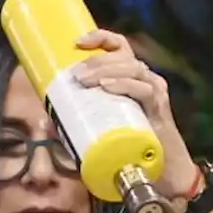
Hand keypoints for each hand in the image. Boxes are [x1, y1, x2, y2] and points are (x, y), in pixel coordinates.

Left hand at [74, 29, 199, 197]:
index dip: (100, 38)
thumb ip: (78, 124)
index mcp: (133, 78)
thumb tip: (46, 121)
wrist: (166, 174)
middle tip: (75, 75)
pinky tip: (108, 87)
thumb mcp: (104, 130)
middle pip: (122, 56)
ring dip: (106, 71)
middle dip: (96, 60)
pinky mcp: (160, 110)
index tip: (76, 43)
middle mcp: (147, 80)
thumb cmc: (134, 149)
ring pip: (132, 68)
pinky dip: (124, 85)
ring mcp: (156, 93)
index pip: (120, 47)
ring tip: (86, 80)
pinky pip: (144, 90)